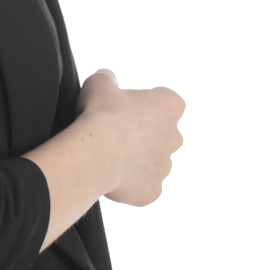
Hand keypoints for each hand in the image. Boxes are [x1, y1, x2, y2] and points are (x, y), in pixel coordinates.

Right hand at [75, 69, 184, 206]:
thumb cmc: (102, 115)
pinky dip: (129, 185)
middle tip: (115, 134)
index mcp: (170, 105)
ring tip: (109, 157)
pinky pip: (143, 188)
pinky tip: (110, 177)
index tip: (125, 109)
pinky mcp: (152, 191)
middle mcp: (174, 136)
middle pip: (162, 134)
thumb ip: (106, 79)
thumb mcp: (99, 84)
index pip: (165, 102)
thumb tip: (106, 79)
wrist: (96, 153)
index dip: (144, 105)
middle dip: (143, 135)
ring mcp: (165, 166)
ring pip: (153, 163)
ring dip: (137, 161)